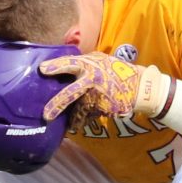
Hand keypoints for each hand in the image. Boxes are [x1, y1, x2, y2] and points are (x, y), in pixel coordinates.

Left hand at [37, 51, 171, 134]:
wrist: (139, 87)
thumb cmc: (116, 71)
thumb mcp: (100, 60)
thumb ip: (83, 63)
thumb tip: (64, 66)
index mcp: (89, 65)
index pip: (69, 64)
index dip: (55, 66)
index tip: (42, 70)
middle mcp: (91, 81)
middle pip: (70, 94)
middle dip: (57, 105)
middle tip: (46, 116)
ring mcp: (97, 97)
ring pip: (78, 109)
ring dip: (73, 116)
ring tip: (71, 122)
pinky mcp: (102, 109)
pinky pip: (88, 115)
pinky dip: (85, 117)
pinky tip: (86, 118)